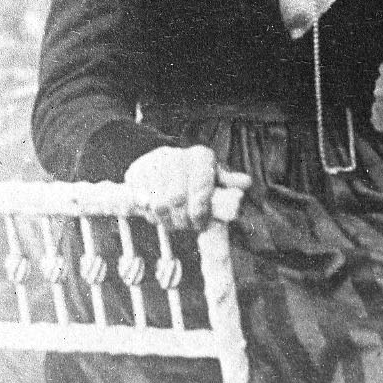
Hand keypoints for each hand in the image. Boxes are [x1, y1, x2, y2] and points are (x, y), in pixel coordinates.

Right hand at [124, 145, 251, 229]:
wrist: (166, 166)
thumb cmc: (197, 178)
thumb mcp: (215, 180)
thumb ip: (229, 183)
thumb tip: (246, 182)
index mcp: (201, 156)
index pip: (200, 188)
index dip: (200, 211)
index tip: (199, 223)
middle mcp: (177, 155)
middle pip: (177, 199)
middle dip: (182, 219)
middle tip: (185, 227)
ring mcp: (154, 162)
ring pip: (158, 203)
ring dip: (166, 220)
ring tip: (172, 223)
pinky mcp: (136, 170)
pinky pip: (140, 199)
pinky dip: (148, 212)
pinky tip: (155, 215)